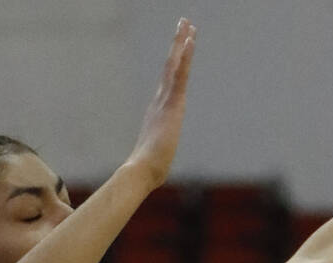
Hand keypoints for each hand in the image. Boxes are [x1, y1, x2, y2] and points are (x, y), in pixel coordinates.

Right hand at [125, 18, 196, 190]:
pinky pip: (180, 75)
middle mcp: (160, 99)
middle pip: (171, 65)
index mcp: (158, 109)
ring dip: (181, 43)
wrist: (142, 170)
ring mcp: (165, 100)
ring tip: (188, 23)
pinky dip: (185, 57)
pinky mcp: (172, 104)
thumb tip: (155, 166)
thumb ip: (158, 152)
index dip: (175, 61)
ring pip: (175, 65)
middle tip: (184, 22)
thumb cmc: (149, 168)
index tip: (180, 45)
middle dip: (177, 43)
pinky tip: (190, 41)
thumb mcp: (158, 155)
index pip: (169, 80)